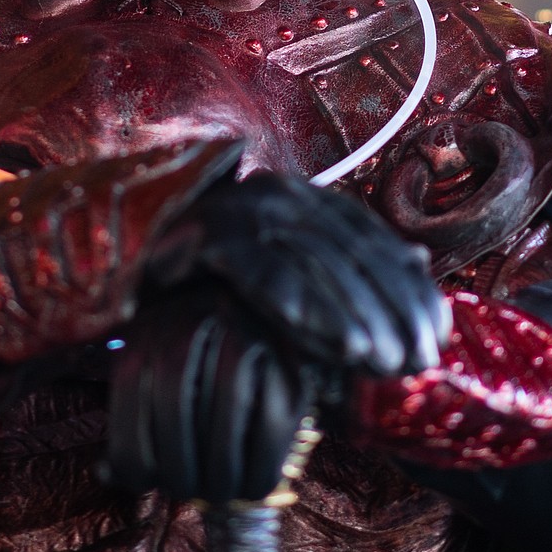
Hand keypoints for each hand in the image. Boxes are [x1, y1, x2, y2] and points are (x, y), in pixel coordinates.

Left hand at [105, 280, 316, 502]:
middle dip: (179, 467)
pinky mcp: (287, 359)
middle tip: (189, 493)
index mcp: (148, 328)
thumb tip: (105, 473)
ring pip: (225, 413)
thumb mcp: (149, 374)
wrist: (249, 310)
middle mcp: (193, 322)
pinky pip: (272, 422)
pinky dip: (261, 465)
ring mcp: (244, 335)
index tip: (147, 484)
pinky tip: (254, 485)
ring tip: (220, 494)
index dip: (133, 453)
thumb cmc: (188, 364)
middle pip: (176, 404)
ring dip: (220, 472)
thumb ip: (130, 421)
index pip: (130, 396)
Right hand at [145, 172, 450, 377]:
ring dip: (351, 312)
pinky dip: (296, 303)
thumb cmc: (209, 287)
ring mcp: (236, 206)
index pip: (371, 239)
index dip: (408, 289)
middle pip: (349, 249)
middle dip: (389, 307)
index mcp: (301, 198)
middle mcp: (274, 192)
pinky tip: (328, 340)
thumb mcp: (284, 277)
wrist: (114, 270)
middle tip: (414, 360)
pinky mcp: (199, 231)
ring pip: (311, 259)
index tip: (437, 337)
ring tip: (380, 360)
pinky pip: (259, 269)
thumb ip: (345, 268)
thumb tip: (420, 263)